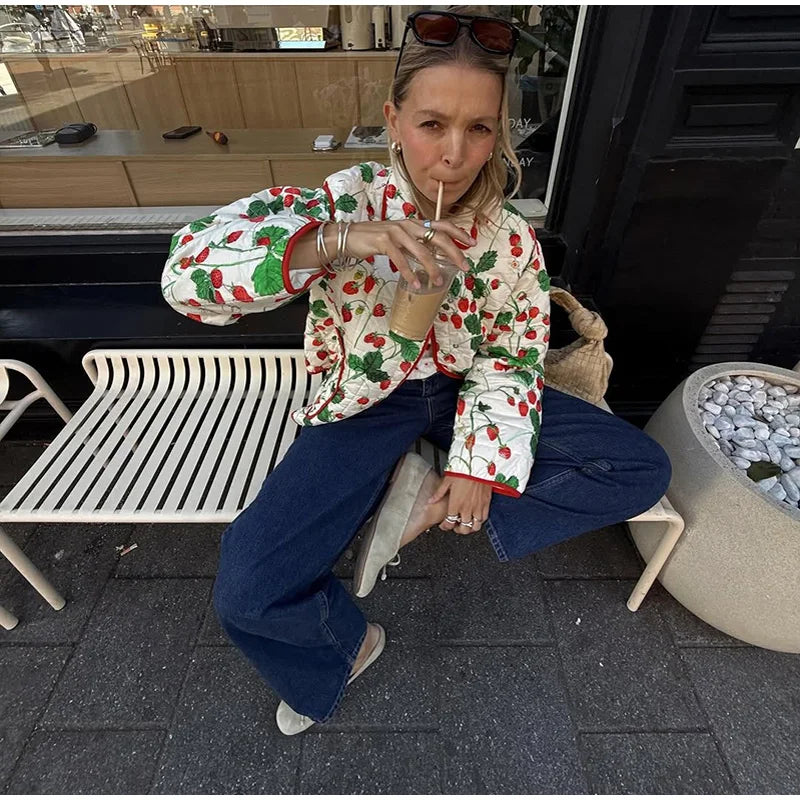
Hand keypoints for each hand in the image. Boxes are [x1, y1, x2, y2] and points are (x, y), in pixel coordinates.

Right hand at [345, 220, 474, 288]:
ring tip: (438, 282)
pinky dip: (409, 273)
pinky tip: (416, 284)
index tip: (471, 243)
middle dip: (454, 252)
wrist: (349, 236)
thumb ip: (415, 244)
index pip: (442, 224)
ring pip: (421, 251)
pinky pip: (401, 259)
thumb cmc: (375, 240)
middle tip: (464, 267)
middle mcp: (408, 224)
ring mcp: (396, 231)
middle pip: (437, 237)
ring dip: (432, 268)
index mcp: (414, 223)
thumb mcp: (399, 238)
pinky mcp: (384, 241)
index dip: (458, 232)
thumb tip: (432, 257)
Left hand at [427, 475, 491, 534]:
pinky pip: (484, 518)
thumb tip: (431, 500)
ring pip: (475, 526)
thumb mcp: (447, 481)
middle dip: (458, 530)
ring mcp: (478, 507)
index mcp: (455, 504)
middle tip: (456, 526)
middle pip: (464, 529)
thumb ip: (439, 493)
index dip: (445, 526)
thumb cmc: (463, 471)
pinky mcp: (486, 503)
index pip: (449, 523)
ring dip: (470, 528)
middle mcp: (467, 508)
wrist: (478, 466)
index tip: (444, 525)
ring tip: (466, 524)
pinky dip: (480, 521)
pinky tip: (476, 517)